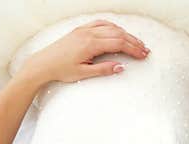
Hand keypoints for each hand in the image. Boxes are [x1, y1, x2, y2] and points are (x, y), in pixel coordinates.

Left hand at [19, 20, 148, 84]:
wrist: (43, 63)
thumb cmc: (61, 69)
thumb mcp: (84, 73)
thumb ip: (103, 69)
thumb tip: (121, 67)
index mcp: (90, 44)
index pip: (118, 43)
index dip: (133, 49)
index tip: (143, 55)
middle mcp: (88, 33)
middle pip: (117, 34)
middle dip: (133, 42)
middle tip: (145, 50)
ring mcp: (84, 30)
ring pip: (110, 27)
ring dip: (125, 34)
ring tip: (136, 42)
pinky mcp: (80, 30)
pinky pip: (100, 23)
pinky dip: (112, 26)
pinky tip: (119, 31)